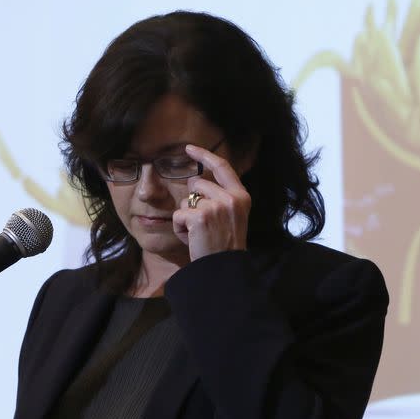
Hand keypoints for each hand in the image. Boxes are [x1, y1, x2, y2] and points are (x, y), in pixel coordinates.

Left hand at [172, 144, 251, 260]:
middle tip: (203, 225)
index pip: (222, 166)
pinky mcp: (200, 217)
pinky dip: (180, 228)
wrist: (224, 269)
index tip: (189, 148)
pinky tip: (192, 239)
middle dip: (192, 201)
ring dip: (186, 217)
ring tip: (199, 234)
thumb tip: (195, 180)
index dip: (204, 155)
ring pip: (186, 200)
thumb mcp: (233, 216)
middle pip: (197, 184)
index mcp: (241, 196)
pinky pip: (179, 215)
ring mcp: (216, 206)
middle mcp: (231, 198)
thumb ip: (220, 196)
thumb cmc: (224, 245)